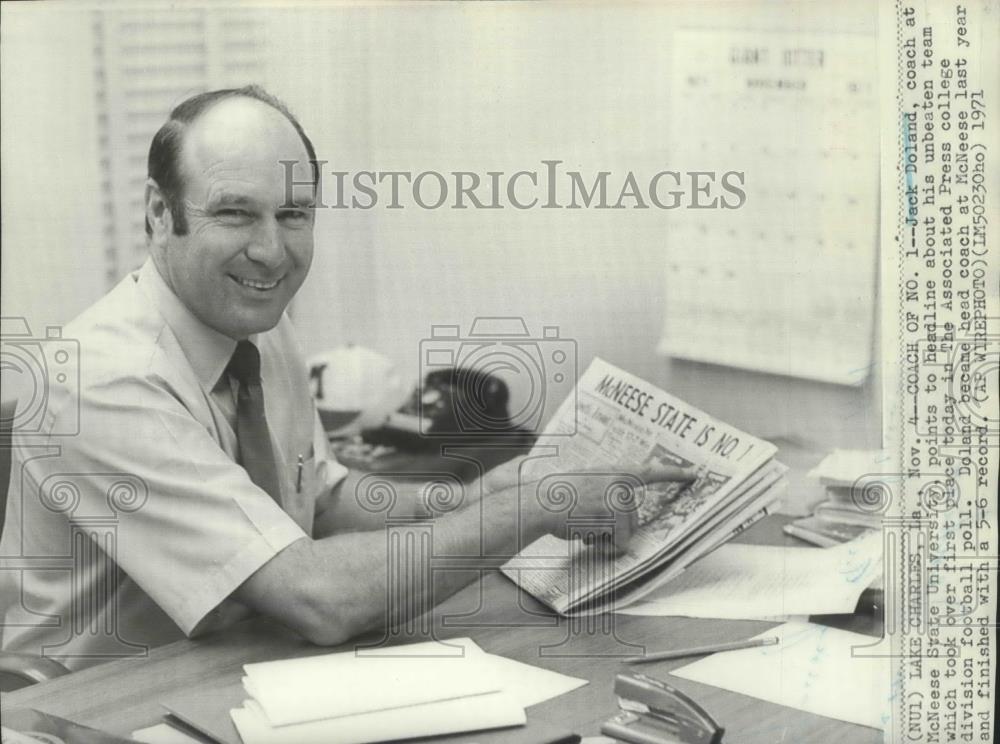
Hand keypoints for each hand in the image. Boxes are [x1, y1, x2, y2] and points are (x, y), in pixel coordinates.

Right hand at [483, 459, 694, 553]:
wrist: (540, 502)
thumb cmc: (557, 497)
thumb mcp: (586, 483)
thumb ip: (608, 489)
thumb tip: (625, 512)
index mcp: (614, 471)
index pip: (650, 471)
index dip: (674, 473)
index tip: (695, 474)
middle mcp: (621, 483)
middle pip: (633, 517)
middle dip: (614, 527)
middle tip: (589, 520)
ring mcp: (619, 499)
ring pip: (627, 532)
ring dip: (607, 536)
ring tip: (584, 526)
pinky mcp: (615, 517)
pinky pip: (620, 543)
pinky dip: (605, 546)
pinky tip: (586, 535)